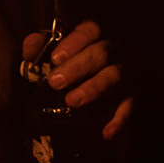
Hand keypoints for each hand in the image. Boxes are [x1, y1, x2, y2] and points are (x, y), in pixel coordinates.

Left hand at [22, 18, 131, 139]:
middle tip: (55, 82)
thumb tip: (29, 51)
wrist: (101, 78)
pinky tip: (106, 133)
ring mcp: (128, 71)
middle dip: (77, 67)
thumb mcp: (58, 47)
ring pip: (116, 76)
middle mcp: (116, 49)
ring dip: (94, 88)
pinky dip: (120, 120)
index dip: (74, 42)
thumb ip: (41, 44)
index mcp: (98, 33)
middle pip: (101, 53)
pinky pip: (130, 106)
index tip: (55, 58)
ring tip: (71, 101)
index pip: (90, 29)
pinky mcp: (134, 94)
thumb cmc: (74, 58)